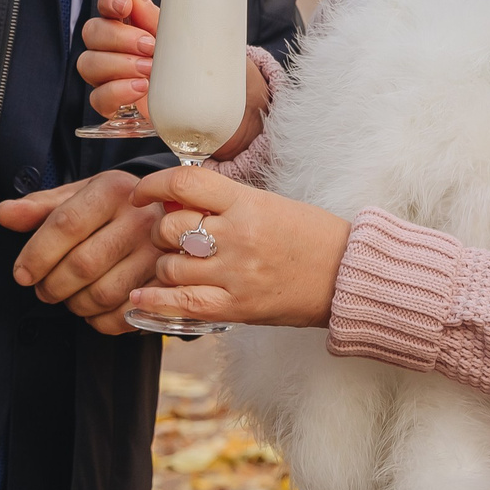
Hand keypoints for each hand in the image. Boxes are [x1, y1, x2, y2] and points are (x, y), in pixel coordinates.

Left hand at [0, 170, 163, 334]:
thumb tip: (3, 214)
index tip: (21, 274)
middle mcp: (142, 219)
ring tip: (68, 296)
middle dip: (52, 285)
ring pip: (103, 294)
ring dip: (74, 304)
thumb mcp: (76, 198)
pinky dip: (99, 321)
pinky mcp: (168, 284)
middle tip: (43, 289)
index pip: (67, 224)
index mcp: (115, 190)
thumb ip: (38, 207)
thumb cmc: (110, 208)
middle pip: (83, 264)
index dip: (37, 254)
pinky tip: (92, 309)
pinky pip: (124, 315)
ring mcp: (159, 254)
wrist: (163, 217)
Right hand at [76, 0, 271, 156]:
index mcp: (130, 23)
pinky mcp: (114, 105)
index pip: (106, 2)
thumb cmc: (196, 63)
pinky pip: (98, 98)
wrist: (211, 101)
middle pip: (92, 32)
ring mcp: (109, 76)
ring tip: (150, 71)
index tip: (125, 5)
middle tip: (150, 46)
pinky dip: (116, 92)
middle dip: (119, 37)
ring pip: (88, 64)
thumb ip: (159, 17)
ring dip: (118, 64)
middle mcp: (113, 47)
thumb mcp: (185, 37)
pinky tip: (140, 89)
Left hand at [125, 166, 348, 329]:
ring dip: (165, 265)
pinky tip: (140, 297)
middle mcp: (238, 236)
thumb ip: (226, 204)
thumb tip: (176, 202)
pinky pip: (182, 304)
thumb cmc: (312, 237)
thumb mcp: (271, 205)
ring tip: (180, 266)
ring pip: (169, 267)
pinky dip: (155, 301)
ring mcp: (236, 273)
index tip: (142, 192)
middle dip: (161, 231)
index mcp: (248, 203)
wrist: (349, 275)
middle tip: (171, 236)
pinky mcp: (237, 307)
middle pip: (169, 227)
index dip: (153, 185)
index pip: (184, 183)